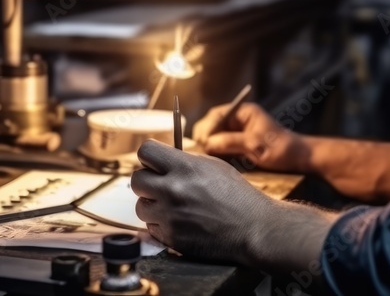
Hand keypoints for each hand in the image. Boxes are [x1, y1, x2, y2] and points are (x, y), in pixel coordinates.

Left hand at [131, 139, 276, 263]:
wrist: (253, 228)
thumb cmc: (237, 195)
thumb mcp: (213, 165)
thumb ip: (184, 161)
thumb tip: (162, 161)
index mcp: (184, 167)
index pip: (145, 151)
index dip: (149, 157)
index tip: (155, 162)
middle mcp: (172, 190)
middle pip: (136, 179)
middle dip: (148, 181)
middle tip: (161, 185)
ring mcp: (170, 216)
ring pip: (140, 206)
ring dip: (152, 204)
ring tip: (172, 205)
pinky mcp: (171, 238)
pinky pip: (151, 227)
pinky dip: (160, 224)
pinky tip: (179, 220)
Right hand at [192, 102, 308, 172]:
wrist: (299, 159)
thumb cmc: (280, 148)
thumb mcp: (254, 144)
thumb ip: (230, 142)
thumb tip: (207, 143)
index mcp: (243, 112)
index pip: (217, 114)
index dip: (207, 127)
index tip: (203, 141)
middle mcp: (239, 120)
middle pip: (214, 125)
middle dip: (206, 136)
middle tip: (203, 150)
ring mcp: (239, 132)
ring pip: (216, 136)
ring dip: (211, 145)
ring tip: (207, 155)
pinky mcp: (240, 145)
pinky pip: (223, 146)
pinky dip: (217, 152)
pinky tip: (215, 159)